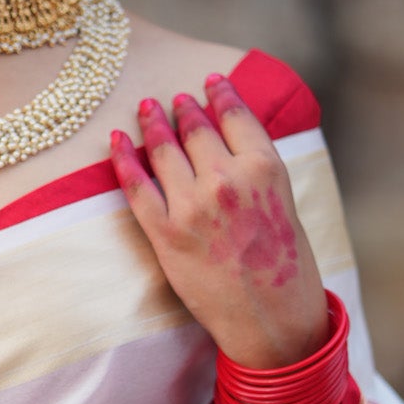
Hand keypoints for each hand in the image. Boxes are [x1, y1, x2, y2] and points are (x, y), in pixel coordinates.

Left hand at [108, 72, 326, 368]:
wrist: (272, 320)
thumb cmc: (285, 269)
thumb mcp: (286, 206)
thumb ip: (258, 174)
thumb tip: (232, 149)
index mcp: (265, 169)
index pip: (236, 116)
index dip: (221, 95)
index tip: (210, 82)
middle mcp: (226, 179)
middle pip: (196, 129)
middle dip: (183, 108)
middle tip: (174, 98)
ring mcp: (192, 205)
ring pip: (163, 149)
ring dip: (152, 123)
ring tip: (146, 109)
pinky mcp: (165, 233)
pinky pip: (136, 186)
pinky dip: (123, 159)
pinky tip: (116, 141)